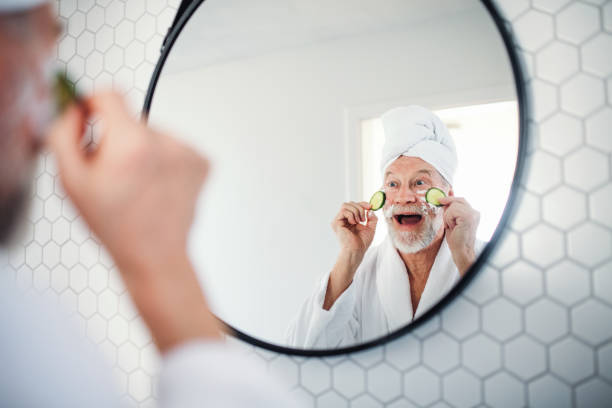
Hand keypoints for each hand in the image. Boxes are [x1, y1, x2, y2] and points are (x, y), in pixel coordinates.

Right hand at [47, 93, 205, 271]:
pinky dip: (165, 162)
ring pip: (154, 135)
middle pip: (132, 120)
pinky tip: (157, 187)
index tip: (92, 119)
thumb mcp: (71, 181)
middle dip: (118, 139)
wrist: (155, 255)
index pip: (110, 94)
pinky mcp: (203, 162)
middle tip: (115, 175)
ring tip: (139, 186)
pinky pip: (175, 148)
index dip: (94, 105)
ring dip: (144, 152)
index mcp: (132, 144)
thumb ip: (64, 135)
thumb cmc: (116, 226)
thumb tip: (74, 107)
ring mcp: (189, 152)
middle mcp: (166, 143)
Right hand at [331, 201, 377, 256]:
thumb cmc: (362, 243)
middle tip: (364, 218)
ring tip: (358, 222)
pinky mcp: (336, 222)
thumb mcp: (371, 228)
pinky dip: (351, 215)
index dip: (362, 204)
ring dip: (356, 211)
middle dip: (360, 208)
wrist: (356, 251)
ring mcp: (338, 220)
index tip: (370, 206)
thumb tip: (370, 210)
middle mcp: (343, 219)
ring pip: (346, 205)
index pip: (354, 206)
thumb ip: (372, 218)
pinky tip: (353, 223)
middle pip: (350, 203)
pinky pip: (343, 211)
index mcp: (350, 220)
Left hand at [438, 196, 479, 275]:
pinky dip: (449, 219)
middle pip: (457, 200)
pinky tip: (453, 227)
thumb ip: (450, 211)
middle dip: (448, 209)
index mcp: (473, 213)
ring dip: (448, 217)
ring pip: (453, 206)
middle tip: (447, 220)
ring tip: (453, 227)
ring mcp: (473, 214)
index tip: (440, 199)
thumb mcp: (452, 221)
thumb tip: (444, 200)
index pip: (461, 200)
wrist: (461, 250)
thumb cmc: (456, 239)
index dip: (450, 198)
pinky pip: (452, 211)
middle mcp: (475, 212)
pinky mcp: (468, 217)